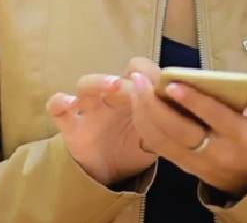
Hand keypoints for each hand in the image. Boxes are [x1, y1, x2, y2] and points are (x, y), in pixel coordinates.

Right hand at [46, 58, 159, 185]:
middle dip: (128, 82)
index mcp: (132, 96)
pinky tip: (70, 103)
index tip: (161, 82)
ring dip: (100, 81)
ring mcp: (89, 111)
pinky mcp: (71, 128)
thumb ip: (167, 120)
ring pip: (86, 85)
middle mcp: (110, 99)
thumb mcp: (157, 135)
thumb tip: (190, 106)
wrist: (112, 175)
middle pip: (113, 78)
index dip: (148, 71)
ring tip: (114, 85)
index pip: (138, 71)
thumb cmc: (136, 147)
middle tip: (140, 88)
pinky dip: (60, 102)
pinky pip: (56, 109)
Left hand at [129, 72, 246, 199]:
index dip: (193, 101)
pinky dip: (143, 124)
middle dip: (155, 105)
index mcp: (241, 138)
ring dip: (143, 113)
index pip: (215, 118)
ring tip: (134, 86)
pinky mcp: (181, 166)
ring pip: (162, 141)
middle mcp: (216, 152)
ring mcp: (196, 162)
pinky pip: (157, 147)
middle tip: (140, 79)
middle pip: (180, 131)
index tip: (172, 83)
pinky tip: (136, 103)